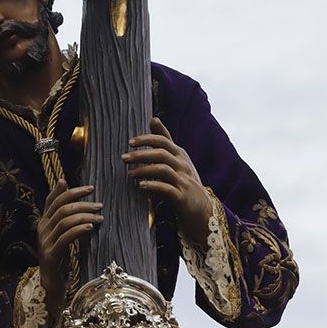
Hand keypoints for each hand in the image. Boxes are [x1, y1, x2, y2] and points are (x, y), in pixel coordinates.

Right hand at [37, 179, 101, 315]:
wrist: (51, 284)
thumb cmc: (60, 257)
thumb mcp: (63, 234)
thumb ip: (66, 217)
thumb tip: (74, 199)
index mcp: (44, 222)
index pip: (54, 199)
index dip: (71, 191)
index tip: (91, 188)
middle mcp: (42, 229)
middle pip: (61, 208)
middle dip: (82, 203)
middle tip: (100, 205)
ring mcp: (45, 242)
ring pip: (64, 220)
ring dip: (84, 216)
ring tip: (99, 218)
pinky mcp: (50, 255)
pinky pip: (65, 237)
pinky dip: (78, 230)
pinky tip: (90, 228)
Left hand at [123, 117, 212, 242]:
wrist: (202, 210)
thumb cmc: (184, 182)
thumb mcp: (176, 160)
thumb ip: (164, 142)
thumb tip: (154, 118)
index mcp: (180, 155)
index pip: (163, 140)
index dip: (147, 138)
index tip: (130, 142)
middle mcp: (183, 165)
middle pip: (161, 153)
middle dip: (141, 154)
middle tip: (124, 158)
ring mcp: (184, 180)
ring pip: (163, 169)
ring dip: (143, 170)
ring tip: (129, 174)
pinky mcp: (182, 196)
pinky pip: (166, 188)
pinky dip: (152, 186)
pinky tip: (141, 186)